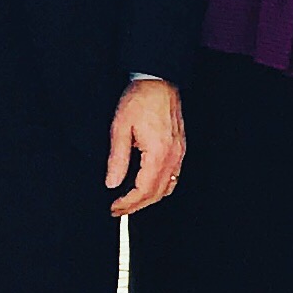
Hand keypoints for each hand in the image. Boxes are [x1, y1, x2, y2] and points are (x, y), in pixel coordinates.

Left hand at [106, 77, 184, 216]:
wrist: (158, 82)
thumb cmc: (140, 100)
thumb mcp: (120, 128)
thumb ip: (117, 159)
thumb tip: (112, 183)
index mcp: (158, 153)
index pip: (143, 189)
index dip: (128, 203)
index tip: (114, 207)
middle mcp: (172, 156)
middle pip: (157, 193)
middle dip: (137, 206)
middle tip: (119, 210)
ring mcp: (179, 153)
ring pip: (168, 188)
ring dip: (150, 199)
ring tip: (131, 202)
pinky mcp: (180, 148)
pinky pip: (174, 176)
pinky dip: (161, 188)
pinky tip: (148, 186)